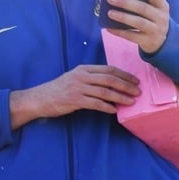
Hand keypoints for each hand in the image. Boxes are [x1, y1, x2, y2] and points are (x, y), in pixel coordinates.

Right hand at [10, 65, 139, 127]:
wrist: (40, 98)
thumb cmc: (61, 89)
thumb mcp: (76, 77)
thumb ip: (93, 78)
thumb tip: (115, 83)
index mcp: (84, 69)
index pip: (109, 69)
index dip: (124, 75)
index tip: (136, 81)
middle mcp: (82, 76)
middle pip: (110, 79)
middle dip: (126, 85)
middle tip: (138, 91)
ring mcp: (78, 88)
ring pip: (105, 91)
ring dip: (120, 97)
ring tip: (131, 101)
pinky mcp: (74, 100)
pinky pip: (95, 103)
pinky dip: (106, 107)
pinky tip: (114, 110)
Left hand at [106, 0, 171, 54]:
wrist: (161, 41)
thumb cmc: (151, 19)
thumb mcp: (153, 9)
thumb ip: (141, 1)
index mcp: (162, 5)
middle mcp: (161, 17)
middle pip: (143, 8)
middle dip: (125, 2)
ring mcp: (156, 30)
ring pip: (138, 22)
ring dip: (123, 17)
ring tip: (109, 13)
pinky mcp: (148, 41)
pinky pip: (132, 36)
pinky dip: (119, 32)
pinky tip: (109, 28)